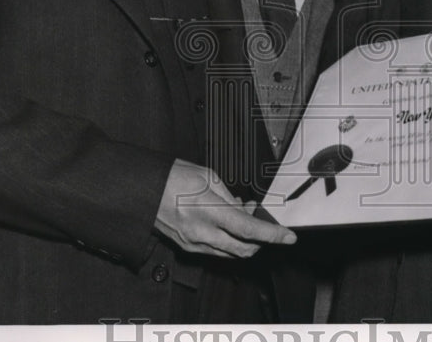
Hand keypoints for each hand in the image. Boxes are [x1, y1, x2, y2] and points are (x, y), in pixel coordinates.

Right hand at [154, 160, 295, 257]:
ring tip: (242, 216)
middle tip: (265, 225)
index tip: (288, 237)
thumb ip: (229, 197)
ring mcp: (194, 243)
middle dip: (261, 242)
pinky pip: (216, 250)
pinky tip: (226, 224)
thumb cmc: (172, 178)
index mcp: (209, 211)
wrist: (144, 191)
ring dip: (244, 240)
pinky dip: (228, 240)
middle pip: (244, 249)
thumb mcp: (208, 177)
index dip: (272, 235)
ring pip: (231, 253)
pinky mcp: (187, 247)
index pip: (249, 230)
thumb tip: (243, 209)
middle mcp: (202, 232)